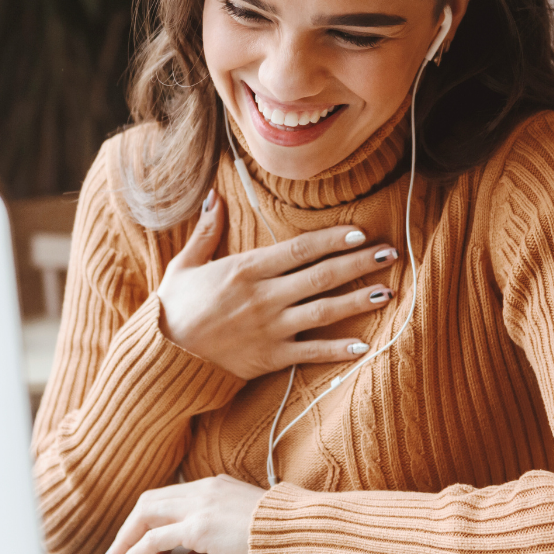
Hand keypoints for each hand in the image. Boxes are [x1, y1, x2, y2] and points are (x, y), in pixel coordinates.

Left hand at [103, 475, 264, 553]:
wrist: (297, 529)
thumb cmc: (278, 531)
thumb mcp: (242, 524)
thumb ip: (216, 532)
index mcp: (214, 486)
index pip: (169, 496)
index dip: (150, 517)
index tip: (141, 538)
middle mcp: (203, 490)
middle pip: (151, 501)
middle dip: (129, 526)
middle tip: (118, 549)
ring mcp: (200, 506)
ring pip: (146, 515)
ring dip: (125, 539)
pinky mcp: (199, 528)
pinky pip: (154, 540)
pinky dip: (133, 552)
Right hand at [156, 190, 397, 379]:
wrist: (163, 355)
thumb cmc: (174, 307)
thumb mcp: (185, 264)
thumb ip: (206, 230)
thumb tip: (214, 196)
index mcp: (246, 269)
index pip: (300, 249)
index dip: (333, 239)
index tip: (360, 232)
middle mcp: (264, 296)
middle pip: (321, 275)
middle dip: (359, 263)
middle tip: (390, 253)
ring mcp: (270, 328)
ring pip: (324, 311)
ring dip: (358, 300)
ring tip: (387, 290)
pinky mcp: (270, 358)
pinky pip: (311, 353)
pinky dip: (338, 350)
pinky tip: (364, 345)